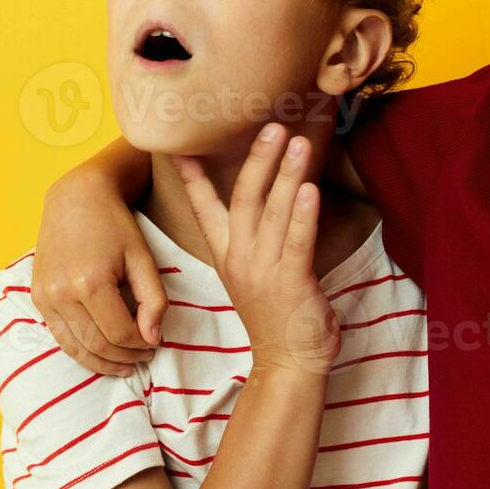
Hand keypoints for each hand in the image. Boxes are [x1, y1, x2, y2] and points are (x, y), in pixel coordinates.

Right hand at [32, 170, 166, 377]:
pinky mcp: (38, 297)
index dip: (142, 345)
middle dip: (124, 358)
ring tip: (125, 365)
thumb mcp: (143, 258)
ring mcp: (45, 297)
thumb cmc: (116, 225)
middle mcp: (62, 293)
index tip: (156, 344)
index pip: (120, 333)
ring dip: (102, 363)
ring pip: (75, 348)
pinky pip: (59, 336)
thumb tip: (154, 339)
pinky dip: (81, 350)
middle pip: (97, 345)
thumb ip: (153, 300)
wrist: (76, 199)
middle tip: (144, 357)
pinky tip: (100, 353)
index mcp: (91, 282)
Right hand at [173, 124, 340, 374]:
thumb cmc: (278, 315)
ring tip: (298, 142)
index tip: (180, 145)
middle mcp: (241, 258)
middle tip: (272, 126)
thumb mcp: (256, 271)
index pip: (205, 207)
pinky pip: (297, 242)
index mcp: (228, 254)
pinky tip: (309, 190)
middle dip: (258, 160)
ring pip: (273, 213)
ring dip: (286, 175)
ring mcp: (264, 270)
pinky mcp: (291, 282)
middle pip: (243, 198)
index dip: (193, 176)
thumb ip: (259, 236)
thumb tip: (271, 199)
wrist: (288, 362)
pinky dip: (303, 215)